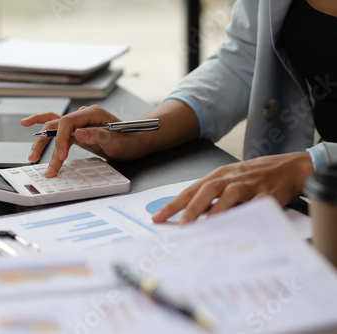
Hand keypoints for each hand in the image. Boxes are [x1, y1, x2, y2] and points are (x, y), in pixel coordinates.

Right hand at [21, 105, 143, 176]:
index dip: (61, 139)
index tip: (61, 156)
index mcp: (92, 113)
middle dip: (45, 143)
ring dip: (41, 140)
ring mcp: (78, 121)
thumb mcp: (116, 142)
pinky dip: (43, 128)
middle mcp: (83, 114)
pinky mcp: (76, 130)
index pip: (67, 122)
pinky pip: (57, 127)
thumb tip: (78, 133)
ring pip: (53, 126)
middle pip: (56, 124)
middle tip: (37, 159)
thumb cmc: (128, 141)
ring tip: (32, 155)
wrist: (134, 142)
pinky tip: (27, 124)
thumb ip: (98, 135)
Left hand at [152, 152, 313, 223]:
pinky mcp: (267, 194)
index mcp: (217, 176)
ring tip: (204, 226)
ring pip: (229, 195)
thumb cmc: (254, 177)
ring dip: (215, 211)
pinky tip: (237, 225)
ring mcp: (249, 185)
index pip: (190, 190)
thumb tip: (189, 217)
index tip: (158, 217)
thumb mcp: (228, 182)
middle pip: (206, 190)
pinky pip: (255, 204)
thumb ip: (210, 198)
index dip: (173, 204)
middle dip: (191, 208)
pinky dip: (246, 213)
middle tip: (181, 225)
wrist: (289, 167)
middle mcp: (230, 178)